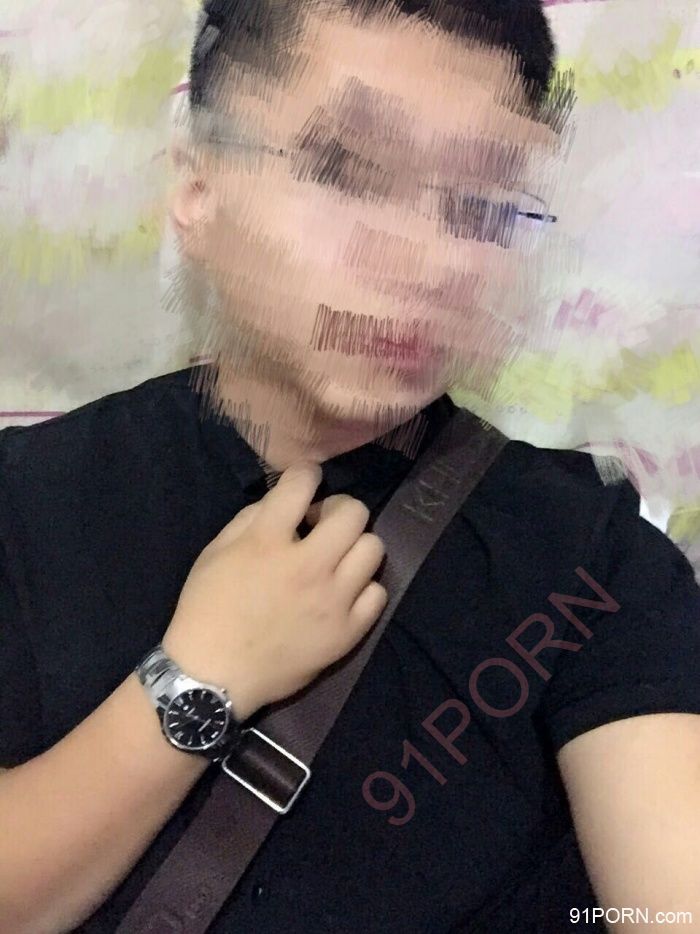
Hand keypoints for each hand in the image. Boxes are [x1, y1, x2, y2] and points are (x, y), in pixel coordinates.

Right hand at [162, 462, 387, 720]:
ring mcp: (333, 601)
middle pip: (354, 512)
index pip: (303, 483)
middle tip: (320, 526)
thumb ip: (251, 518)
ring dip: (354, 545)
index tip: (304, 483)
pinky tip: (342, 593)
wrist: (212, 677)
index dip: (305, 474)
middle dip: (337, 509)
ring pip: (373, 549)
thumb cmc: (206, 610)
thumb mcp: (214, 552)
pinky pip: (378, 594)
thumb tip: (284, 503)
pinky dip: (362, 588)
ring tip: (335, 559)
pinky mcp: (347, 632)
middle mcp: (308, 565)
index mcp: (268, 541)